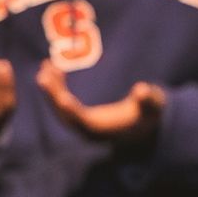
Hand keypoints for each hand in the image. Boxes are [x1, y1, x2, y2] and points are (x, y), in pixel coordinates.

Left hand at [37, 62, 165, 143]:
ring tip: (46, 66)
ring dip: (51, 88)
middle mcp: (87, 130)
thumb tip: (142, 90)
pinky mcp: (77, 116)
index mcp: (103, 131)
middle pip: (65, 114)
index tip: (62, 99)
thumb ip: (149, 100)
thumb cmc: (148, 116)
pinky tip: (52, 68)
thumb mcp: (153, 107)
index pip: (84, 122)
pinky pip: (61, 101)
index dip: (73, 111)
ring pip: (60, 106)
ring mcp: (80, 123)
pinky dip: (56, 87)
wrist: (143, 127)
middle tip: (44, 76)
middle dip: (53, 96)